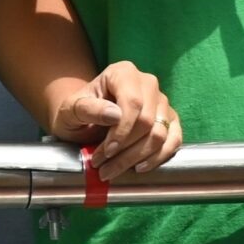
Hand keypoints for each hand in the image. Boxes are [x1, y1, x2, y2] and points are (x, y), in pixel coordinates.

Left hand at [51, 60, 180, 176]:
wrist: (84, 120)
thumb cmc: (77, 112)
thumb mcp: (70, 110)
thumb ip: (87, 108)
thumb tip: (115, 114)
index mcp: (123, 73)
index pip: (132, 103)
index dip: (122, 130)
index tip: (107, 151)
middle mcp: (147, 83)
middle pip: (147, 121)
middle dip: (126, 149)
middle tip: (104, 166)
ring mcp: (161, 102)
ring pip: (160, 134)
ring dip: (138, 157)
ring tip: (113, 170)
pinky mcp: (170, 120)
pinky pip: (173, 141)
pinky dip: (158, 157)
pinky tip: (139, 167)